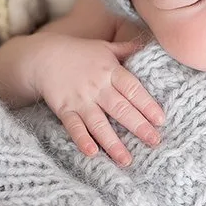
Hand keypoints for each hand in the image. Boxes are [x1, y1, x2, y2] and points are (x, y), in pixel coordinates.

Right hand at [31, 33, 164, 165]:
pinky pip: (74, 126)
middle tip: (154, 142)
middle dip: (138, 126)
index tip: (161, 120)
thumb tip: (147, 45)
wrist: (44, 56)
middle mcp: (97, 87)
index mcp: (110, 71)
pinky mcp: (64, 109)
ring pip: (99, 123)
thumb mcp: (104, 47)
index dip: (147, 104)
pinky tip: (92, 153)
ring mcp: (81, 99)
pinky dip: (82, 139)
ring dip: (113, 142)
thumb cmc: (79, 52)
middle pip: (120, 108)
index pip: (133, 89)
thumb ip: (126, 49)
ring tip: (126, 160)